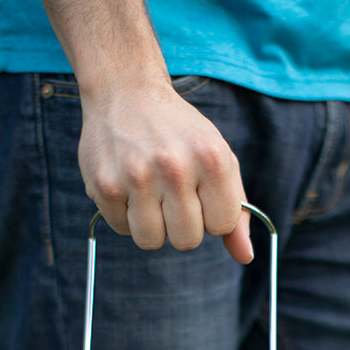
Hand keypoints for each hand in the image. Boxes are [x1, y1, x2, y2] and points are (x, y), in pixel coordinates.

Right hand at [77, 79, 252, 263]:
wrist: (126, 92)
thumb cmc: (180, 134)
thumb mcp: (218, 160)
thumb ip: (235, 210)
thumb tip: (245, 256)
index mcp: (211, 158)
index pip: (221, 226)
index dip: (211, 217)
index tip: (200, 195)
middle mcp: (174, 166)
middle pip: (187, 240)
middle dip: (181, 225)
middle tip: (172, 195)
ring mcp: (136, 176)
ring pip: (151, 241)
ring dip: (151, 226)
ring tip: (149, 194)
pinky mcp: (104, 184)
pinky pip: (122, 229)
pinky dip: (126, 216)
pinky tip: (127, 186)